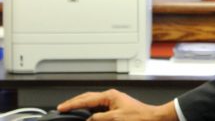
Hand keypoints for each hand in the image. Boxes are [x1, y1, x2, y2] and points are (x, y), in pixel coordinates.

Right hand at [57, 89, 177, 120]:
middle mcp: (111, 96)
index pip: (86, 99)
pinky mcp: (116, 108)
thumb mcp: (115, 119)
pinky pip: (99, 108)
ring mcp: (113, 102)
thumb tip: (88, 120)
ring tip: (71, 111)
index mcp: (110, 96)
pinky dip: (90, 111)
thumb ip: (99, 118)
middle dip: (75, 103)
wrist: (153, 119)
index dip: (72, 104)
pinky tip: (87, 116)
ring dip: (82, 107)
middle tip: (63, 108)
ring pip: (92, 103)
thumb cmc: (139, 117)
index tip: (62, 108)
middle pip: (88, 98)